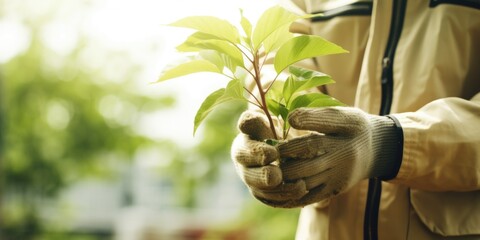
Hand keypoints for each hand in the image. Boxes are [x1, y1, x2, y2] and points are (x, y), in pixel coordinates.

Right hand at [231, 110, 308, 205]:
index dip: (256, 153)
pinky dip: (287, 197)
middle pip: (249, 175)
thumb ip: (256, 120)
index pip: (244, 150)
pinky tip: (302, 190)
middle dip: (263, 176)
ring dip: (278, 190)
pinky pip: (273, 200)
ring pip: (261, 191)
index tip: (273, 153)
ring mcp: (252, 181)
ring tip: (299, 185)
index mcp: (242, 145)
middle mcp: (244, 166)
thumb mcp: (265, 120)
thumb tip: (246, 121)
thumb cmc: (273, 128)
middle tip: (278, 175)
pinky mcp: (264, 194)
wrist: (283, 144)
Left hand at [275, 107, 401, 206]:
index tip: (290, 118)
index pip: (327, 121)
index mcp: (349, 127)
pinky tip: (279, 185)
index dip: (308, 119)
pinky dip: (291, 192)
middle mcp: (346, 152)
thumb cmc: (351, 128)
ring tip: (272, 166)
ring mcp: (340, 174)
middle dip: (287, 150)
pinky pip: (310, 196)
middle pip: (312, 150)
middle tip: (270, 149)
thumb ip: (319, 115)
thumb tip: (289, 118)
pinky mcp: (335, 190)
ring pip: (307, 175)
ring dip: (285, 172)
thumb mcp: (343, 115)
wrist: (375, 151)